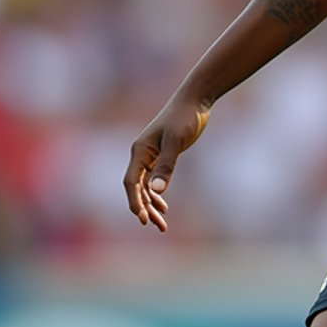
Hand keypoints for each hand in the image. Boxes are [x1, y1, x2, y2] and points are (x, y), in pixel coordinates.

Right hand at [123, 99, 210, 231]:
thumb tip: (157, 190)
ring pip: (144, 186)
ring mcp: (149, 155)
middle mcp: (141, 154)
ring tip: (162, 224)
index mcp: (140, 151)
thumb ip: (166, 165)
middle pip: (136, 188)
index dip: (135, 202)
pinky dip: (156, 194)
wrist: (194, 101)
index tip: (142, 219)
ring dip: (151, 205)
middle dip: (144, 208)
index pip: (131, 182)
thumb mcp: (176, 142)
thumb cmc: (185, 118)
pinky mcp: (160, 155)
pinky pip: (152, 180)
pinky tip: (163, 206)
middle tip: (156, 226)